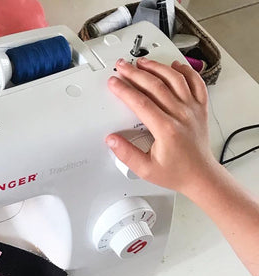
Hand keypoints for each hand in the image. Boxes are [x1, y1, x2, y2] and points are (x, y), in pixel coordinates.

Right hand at [106, 57, 220, 196]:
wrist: (200, 175)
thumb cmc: (176, 173)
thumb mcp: (144, 169)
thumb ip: (126, 154)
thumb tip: (112, 139)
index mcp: (166, 129)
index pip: (141, 103)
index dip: (124, 90)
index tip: (114, 82)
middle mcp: (181, 115)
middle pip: (156, 86)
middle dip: (135, 73)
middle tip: (123, 66)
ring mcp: (193, 109)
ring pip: (175, 79)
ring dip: (157, 67)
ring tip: (143, 62)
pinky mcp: (201, 108)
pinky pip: (196, 83)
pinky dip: (185, 71)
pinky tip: (174, 65)